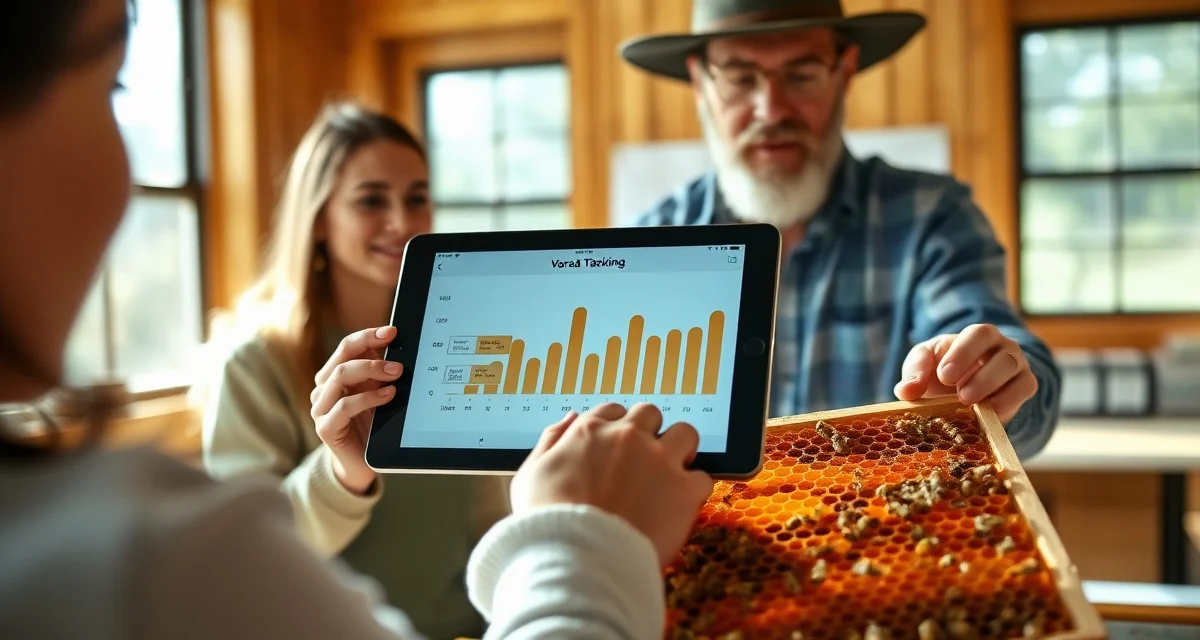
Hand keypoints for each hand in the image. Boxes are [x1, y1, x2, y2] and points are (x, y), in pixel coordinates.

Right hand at [310, 326, 403, 494]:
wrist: (361, 463)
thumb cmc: (371, 425)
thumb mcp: (378, 393)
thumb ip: (381, 372)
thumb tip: (400, 346)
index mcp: (334, 375)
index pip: (348, 347)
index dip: (368, 336)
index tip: (392, 331)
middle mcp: (323, 389)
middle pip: (343, 358)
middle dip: (372, 353)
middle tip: (399, 361)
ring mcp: (320, 408)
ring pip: (340, 377)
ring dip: (371, 372)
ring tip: (396, 376)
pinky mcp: (325, 428)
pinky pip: (344, 406)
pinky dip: (368, 398)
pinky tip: (388, 395)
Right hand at [510, 403, 714, 565]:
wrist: (574, 558)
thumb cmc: (546, 521)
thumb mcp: (530, 473)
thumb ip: (551, 439)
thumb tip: (571, 417)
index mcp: (590, 431)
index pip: (613, 411)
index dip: (616, 430)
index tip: (617, 449)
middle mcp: (627, 437)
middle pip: (650, 414)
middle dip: (649, 433)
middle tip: (644, 461)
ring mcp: (658, 459)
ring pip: (686, 434)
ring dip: (680, 450)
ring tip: (670, 475)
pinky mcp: (683, 489)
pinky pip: (702, 477)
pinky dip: (693, 491)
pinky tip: (678, 508)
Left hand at [893, 324, 1037, 423]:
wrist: (967, 391)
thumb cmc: (943, 371)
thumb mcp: (924, 365)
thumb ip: (914, 373)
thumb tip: (905, 391)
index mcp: (976, 335)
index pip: (977, 334)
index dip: (963, 354)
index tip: (944, 375)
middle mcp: (1001, 346)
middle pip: (1003, 351)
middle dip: (982, 375)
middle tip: (961, 395)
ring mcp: (1016, 365)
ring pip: (1014, 370)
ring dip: (992, 387)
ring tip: (970, 402)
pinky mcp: (1025, 385)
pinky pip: (1025, 388)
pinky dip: (1009, 400)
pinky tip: (989, 411)